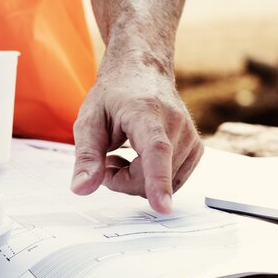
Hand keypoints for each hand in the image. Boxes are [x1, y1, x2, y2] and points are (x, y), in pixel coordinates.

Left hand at [70, 64, 202, 213]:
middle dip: (121, 180)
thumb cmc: (115, 95)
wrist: (143, 71)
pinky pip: (172, 182)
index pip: (156, 151)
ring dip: (137, 179)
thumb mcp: (89, 121)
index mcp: (147, 113)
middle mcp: (176, 124)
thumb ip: (86, 157)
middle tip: (106, 160)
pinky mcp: (196, 149)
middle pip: (148, 178)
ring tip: (124, 153)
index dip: (157, 181)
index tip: (162, 206)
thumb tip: (82, 189)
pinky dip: (153, 178)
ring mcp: (190, 137)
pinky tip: (141, 158)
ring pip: (162, 185)